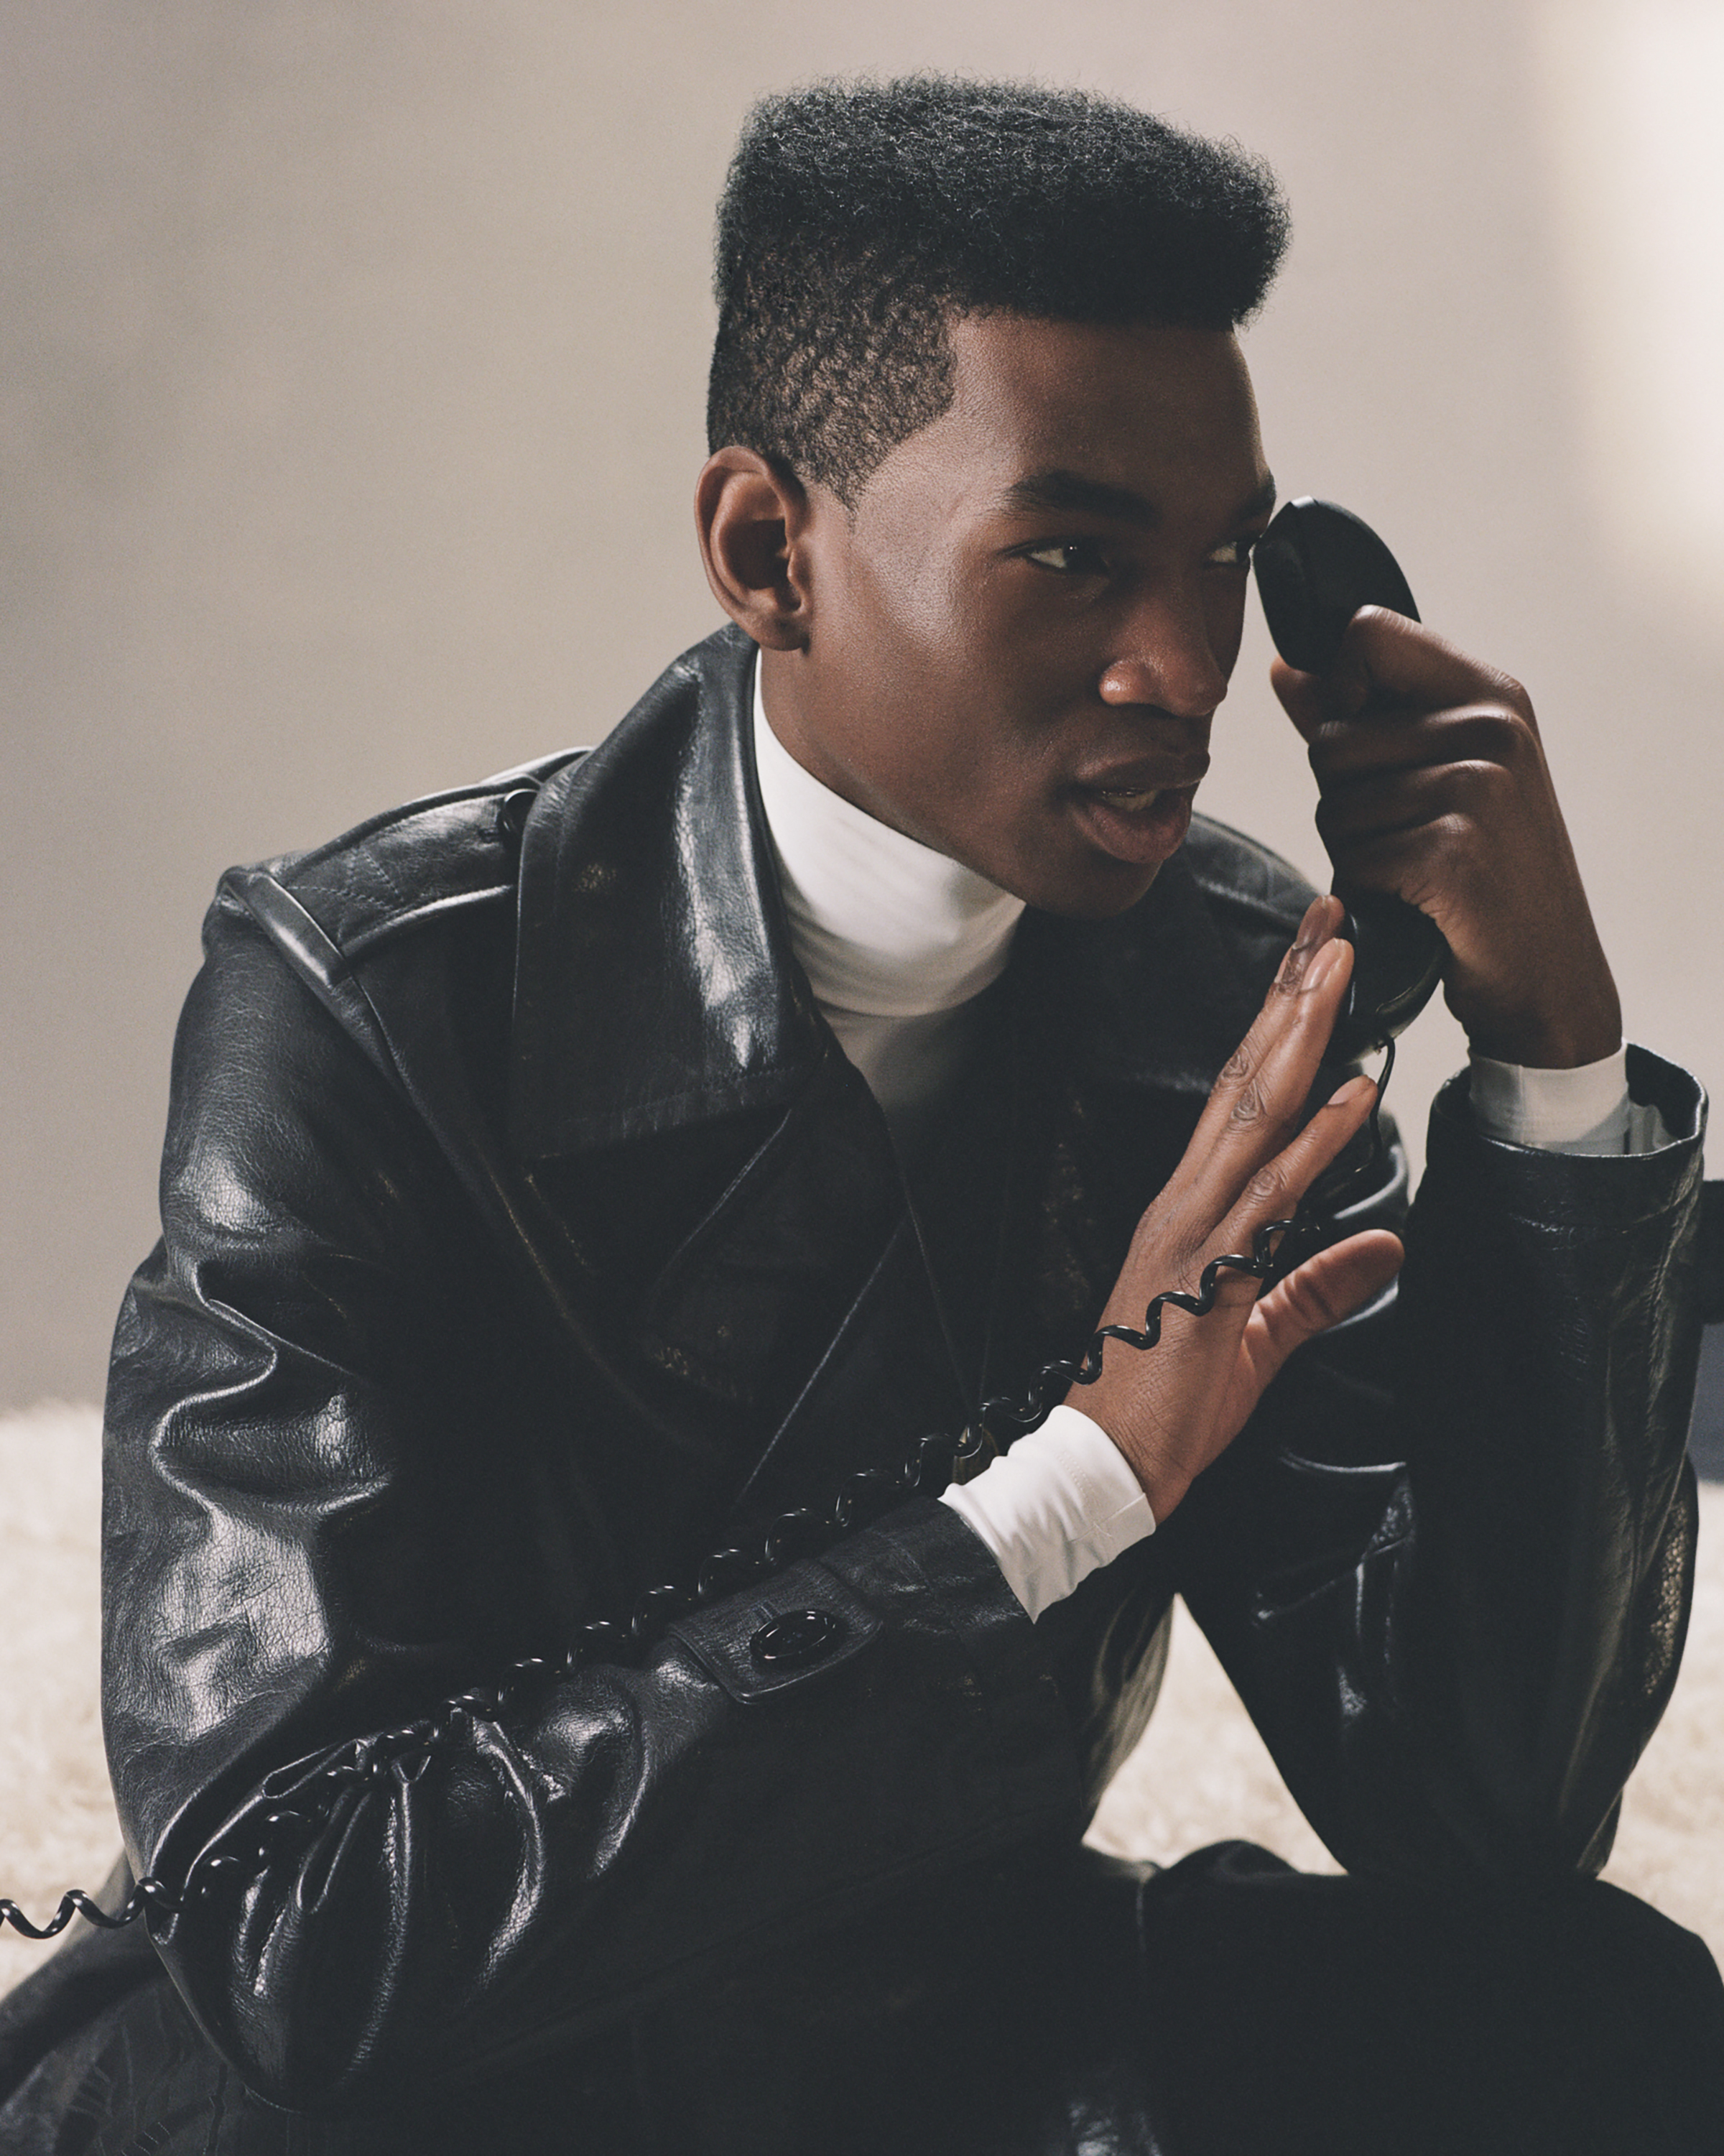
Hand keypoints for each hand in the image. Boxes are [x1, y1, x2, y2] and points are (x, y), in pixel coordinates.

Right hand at [1070, 897, 1403, 1521]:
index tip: (1313, 966)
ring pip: (1255, 1113)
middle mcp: (1189, 1201)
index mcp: (1193, 1209)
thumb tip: (1388, 1247)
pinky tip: (1352, 1096)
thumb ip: (1321, 1285)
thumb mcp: (1262, 1336)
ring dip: (1302, 1038)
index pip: (1242, 1098)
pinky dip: (1314, 1144)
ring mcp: (1196, 1230)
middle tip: (1330, 926)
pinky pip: (1271, 1197)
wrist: (1107, 1463)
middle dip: (1291, 998)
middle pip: (1246, 1078)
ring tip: (1341, 970)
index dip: (1280, 1028)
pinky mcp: (1211, 1272)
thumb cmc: (1166, 1402)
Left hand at [1272, 609, 1620, 1067]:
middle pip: (1329, 739)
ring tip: (1417, 872)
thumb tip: (1284, 669)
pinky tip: (1419, 904)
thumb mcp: (1437, 775)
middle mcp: (1491, 728)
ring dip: (1355, 853)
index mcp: (1491, 694)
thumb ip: (1359, 717)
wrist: (1548, 973)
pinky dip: (1369, 893)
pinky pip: (1352, 860)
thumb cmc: (1486, 874)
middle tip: (1411, 837)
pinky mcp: (1454, 851)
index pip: (1366, 633)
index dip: (1339, 689)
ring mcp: (1479, 788)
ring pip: (1332, 806)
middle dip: (1344, 799)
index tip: (1371, 746)